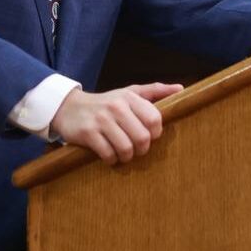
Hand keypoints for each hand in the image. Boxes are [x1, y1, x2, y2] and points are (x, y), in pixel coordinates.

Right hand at [49, 83, 183, 164]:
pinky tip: (109, 155)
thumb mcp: (129, 92)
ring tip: (123, 154)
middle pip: (142, 138)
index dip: (155, 134)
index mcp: (130, 97)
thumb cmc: (106, 103)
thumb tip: (181, 90)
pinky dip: (111, 160)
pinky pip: (108, 154)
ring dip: (126, 157)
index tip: (149, 136)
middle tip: (137, 149)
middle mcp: (116, 107)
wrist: (69, 107)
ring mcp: (101, 120)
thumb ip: (155, 91)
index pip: (155, 120)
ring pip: (126, 149)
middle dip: (142, 149)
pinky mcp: (88, 133)